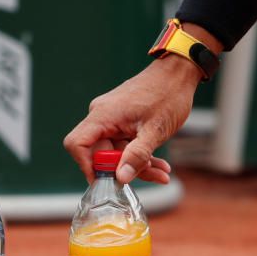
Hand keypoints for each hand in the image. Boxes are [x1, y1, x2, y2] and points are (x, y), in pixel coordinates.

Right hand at [63, 54, 201, 183]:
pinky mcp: (124, 121)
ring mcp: (113, 119)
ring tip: (162, 173)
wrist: (179, 74)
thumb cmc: (167, 95)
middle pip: (101, 153)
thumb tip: (121, 178)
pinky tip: (160, 164)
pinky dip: (141, 155)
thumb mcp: (155, 130)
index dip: (87, 166)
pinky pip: (126, 144)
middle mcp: (103, 116)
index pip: (77, 144)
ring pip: (118, 152)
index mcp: (103, 115)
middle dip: (125, 170)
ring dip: (139, 164)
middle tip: (150, 177)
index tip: (106, 181)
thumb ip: (137, 155)